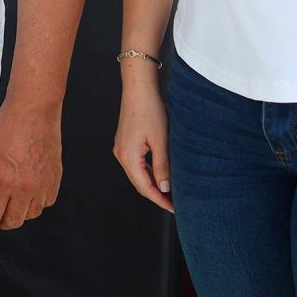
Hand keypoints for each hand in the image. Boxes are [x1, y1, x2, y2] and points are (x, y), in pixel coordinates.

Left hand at [0, 100, 61, 231]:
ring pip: (32, 214)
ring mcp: (42, 183)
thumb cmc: (8, 125)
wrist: (34, 109)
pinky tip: (30, 195)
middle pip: (13, 221)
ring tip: (13, 205)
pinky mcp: (55, 177)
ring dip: (21, 213)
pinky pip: (47, 201)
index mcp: (4, 180)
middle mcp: (25, 186)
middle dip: (1, 222)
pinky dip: (38, 202)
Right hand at [113, 71, 173, 212]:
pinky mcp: (125, 143)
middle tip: (175, 203)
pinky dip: (148, 172)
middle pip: (139, 184)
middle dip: (157, 194)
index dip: (160, 200)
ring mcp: (121, 149)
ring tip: (171, 191)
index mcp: (128, 157)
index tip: (174, 208)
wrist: (138, 88)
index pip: (145, 188)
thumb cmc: (149, 110)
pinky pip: (137, 164)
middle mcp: (121, 156)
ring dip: (153, 184)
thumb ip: (162, 167)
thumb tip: (165, 189)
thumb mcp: (160, 141)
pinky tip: (160, 173)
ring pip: (138, 174)